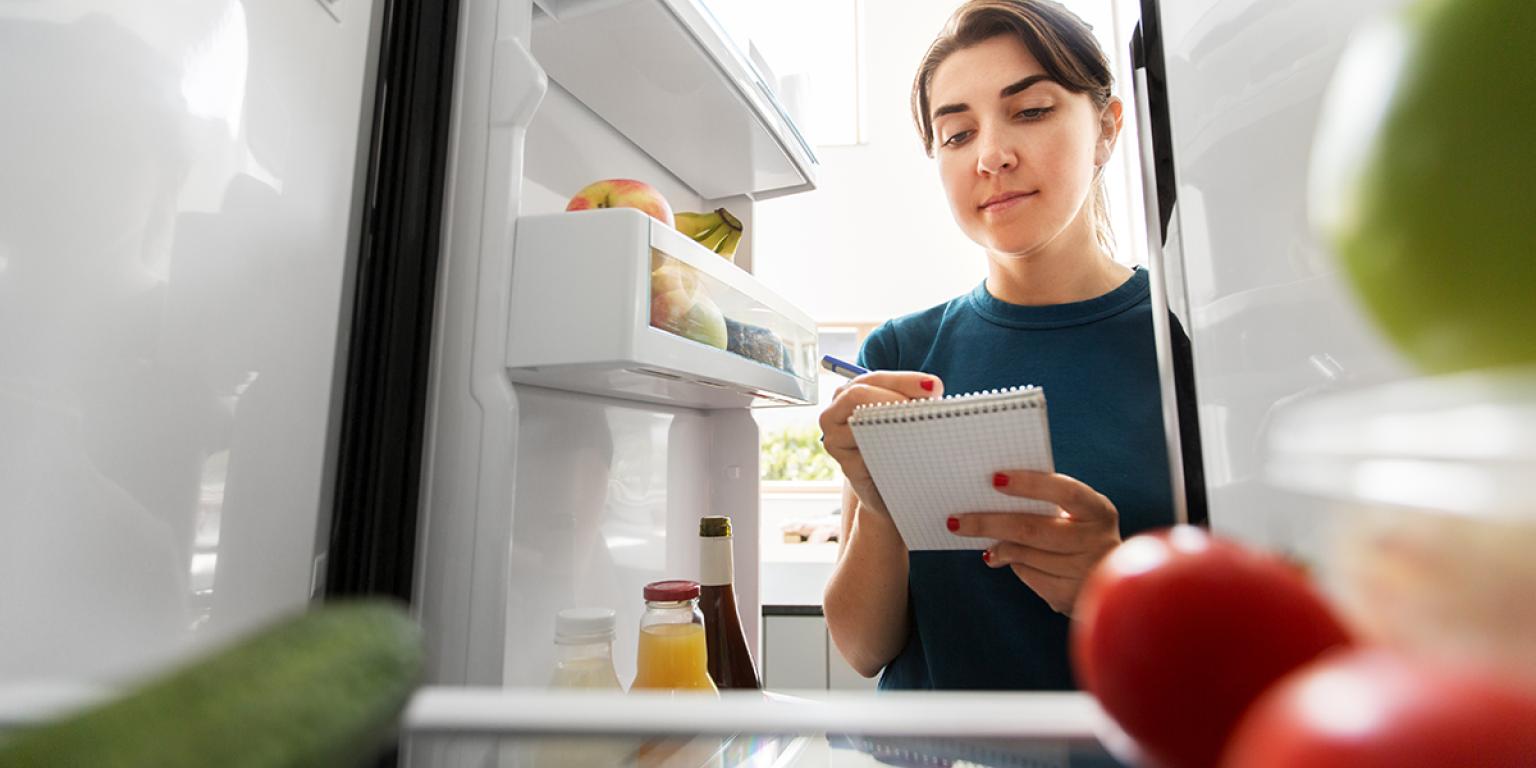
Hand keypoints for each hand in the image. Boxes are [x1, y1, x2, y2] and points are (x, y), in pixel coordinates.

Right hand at [818, 371, 943, 515]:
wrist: (887, 488)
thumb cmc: (895, 444)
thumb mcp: (902, 415)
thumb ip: (911, 397)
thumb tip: (932, 388)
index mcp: (848, 393)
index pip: (874, 379)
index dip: (905, 380)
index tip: (934, 387)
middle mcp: (834, 413)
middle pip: (858, 395)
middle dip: (895, 399)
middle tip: (927, 409)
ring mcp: (835, 440)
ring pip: (860, 423)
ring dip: (893, 425)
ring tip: (921, 429)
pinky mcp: (845, 466)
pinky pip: (866, 454)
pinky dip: (889, 452)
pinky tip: (909, 454)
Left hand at [949, 471, 1120, 615]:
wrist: (1109, 580)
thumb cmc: (1080, 533)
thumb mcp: (1077, 515)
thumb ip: (1048, 504)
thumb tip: (993, 492)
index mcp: (1099, 511)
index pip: (1065, 492)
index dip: (1030, 484)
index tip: (994, 478)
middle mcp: (1097, 542)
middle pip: (1033, 530)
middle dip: (989, 523)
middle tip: (956, 520)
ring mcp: (1084, 573)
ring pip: (1025, 556)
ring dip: (997, 547)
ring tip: (971, 534)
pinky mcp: (1068, 596)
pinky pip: (1029, 577)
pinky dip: (1013, 565)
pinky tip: (1002, 558)